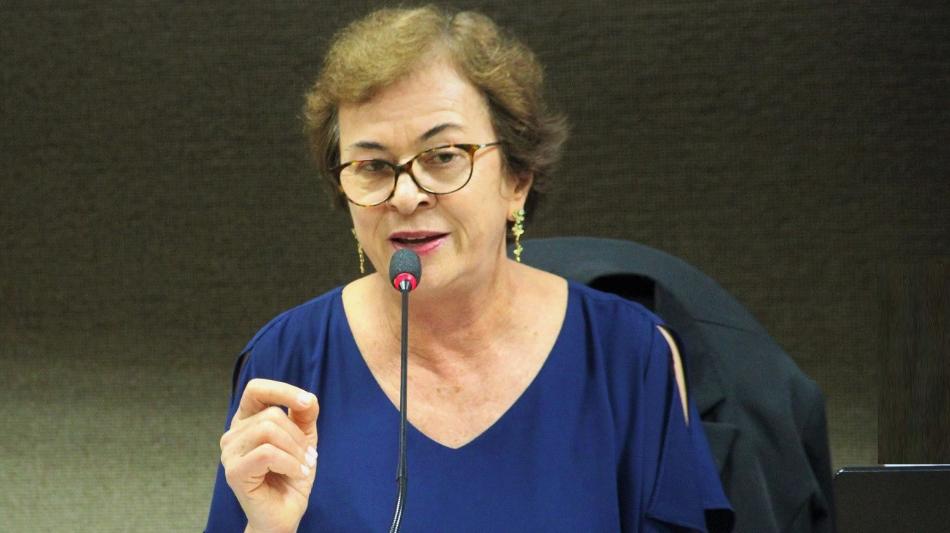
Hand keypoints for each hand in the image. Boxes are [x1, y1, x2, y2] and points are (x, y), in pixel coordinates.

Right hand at [220, 378, 319, 532]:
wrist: (285, 513)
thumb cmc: (291, 475)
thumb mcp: (304, 439)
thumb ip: (304, 415)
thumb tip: (308, 398)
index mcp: (246, 421)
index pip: (255, 389)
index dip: (282, 390)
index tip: (307, 403)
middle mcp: (233, 434)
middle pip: (271, 414)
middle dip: (298, 435)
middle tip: (309, 456)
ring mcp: (229, 453)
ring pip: (268, 431)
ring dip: (296, 450)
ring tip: (304, 466)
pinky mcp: (234, 472)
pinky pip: (267, 453)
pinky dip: (290, 463)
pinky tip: (297, 474)